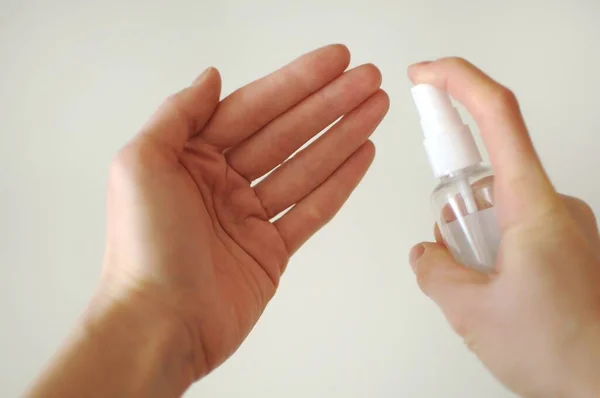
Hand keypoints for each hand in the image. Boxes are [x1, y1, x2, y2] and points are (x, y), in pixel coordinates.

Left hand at [101, 44, 387, 382]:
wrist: (160, 325)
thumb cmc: (143, 248)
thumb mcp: (141, 164)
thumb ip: (178, 114)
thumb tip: (211, 78)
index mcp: (191, 158)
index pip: (254, 108)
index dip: (296, 82)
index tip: (333, 62)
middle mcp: (222, 182)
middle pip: (287, 133)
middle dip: (329, 103)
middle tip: (368, 79)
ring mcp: (250, 216)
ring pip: (306, 166)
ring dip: (342, 136)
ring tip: (375, 108)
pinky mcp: (271, 248)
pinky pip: (312, 209)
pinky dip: (339, 182)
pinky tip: (361, 154)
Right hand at [408, 59, 599, 397]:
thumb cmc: (565, 351)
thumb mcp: (470, 311)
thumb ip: (434, 270)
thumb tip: (425, 253)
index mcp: (532, 206)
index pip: (497, 115)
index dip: (457, 82)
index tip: (425, 75)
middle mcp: (552, 205)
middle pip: (484, 175)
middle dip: (454, 213)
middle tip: (456, 257)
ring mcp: (561, 226)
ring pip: (494, 210)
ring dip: (472, 242)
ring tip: (484, 292)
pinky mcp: (563, 246)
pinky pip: (513, 230)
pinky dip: (491, 253)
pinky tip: (497, 293)